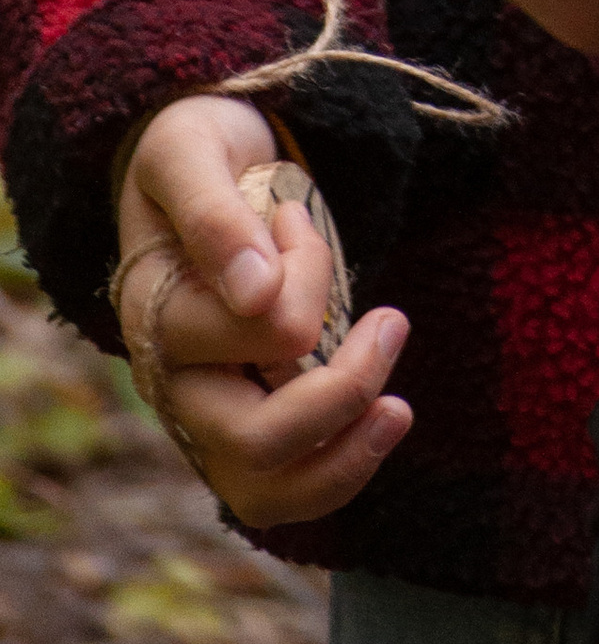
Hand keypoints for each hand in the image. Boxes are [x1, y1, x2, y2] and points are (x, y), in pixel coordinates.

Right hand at [114, 94, 410, 527]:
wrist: (193, 168)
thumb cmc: (193, 153)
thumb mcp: (190, 151)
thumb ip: (215, 217)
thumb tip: (255, 294)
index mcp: (154, 317)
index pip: (254, 331)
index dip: (306, 277)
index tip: (301, 219)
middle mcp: (173, 383)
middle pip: (253, 443)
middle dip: (342, 390)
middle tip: (393, 321)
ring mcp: (205, 415)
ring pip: (265, 492)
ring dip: (347, 456)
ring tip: (398, 408)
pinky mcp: (241, 429)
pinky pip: (285, 490)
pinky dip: (341, 469)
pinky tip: (384, 419)